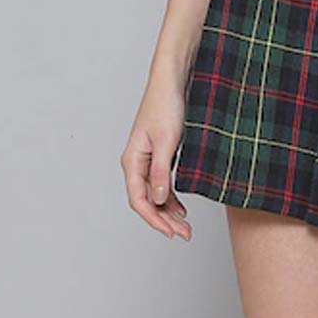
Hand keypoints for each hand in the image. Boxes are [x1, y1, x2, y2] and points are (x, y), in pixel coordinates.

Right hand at [121, 71, 192, 239]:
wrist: (172, 83)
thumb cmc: (165, 106)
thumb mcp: (167, 142)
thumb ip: (161, 172)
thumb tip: (158, 199)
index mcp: (132, 160)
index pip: (139, 200)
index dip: (154, 219)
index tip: (171, 232)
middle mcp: (136, 163)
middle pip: (146, 201)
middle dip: (164, 221)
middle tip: (184, 234)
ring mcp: (147, 161)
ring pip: (155, 195)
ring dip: (168, 212)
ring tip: (185, 226)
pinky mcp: (159, 156)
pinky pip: (161, 185)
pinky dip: (171, 199)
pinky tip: (181, 209)